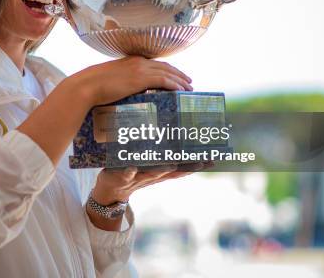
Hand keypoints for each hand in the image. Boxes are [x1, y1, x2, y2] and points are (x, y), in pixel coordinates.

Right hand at [70, 56, 192, 106]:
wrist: (86, 86)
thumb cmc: (92, 86)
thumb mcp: (109, 80)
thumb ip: (120, 82)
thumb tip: (122, 93)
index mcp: (130, 60)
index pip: (155, 63)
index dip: (168, 69)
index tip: (176, 75)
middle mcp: (138, 62)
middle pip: (165, 66)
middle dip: (178, 74)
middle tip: (188, 82)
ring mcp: (140, 69)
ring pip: (168, 73)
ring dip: (181, 80)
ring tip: (189, 88)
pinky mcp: (140, 79)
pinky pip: (164, 80)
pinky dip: (175, 84)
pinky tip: (181, 90)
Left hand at [91, 162, 211, 204]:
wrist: (110, 192)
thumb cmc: (132, 172)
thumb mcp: (148, 164)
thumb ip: (160, 152)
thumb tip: (172, 132)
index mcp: (161, 171)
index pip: (183, 168)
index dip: (197, 164)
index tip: (213, 159)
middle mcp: (153, 175)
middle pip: (172, 172)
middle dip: (186, 167)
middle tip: (201, 161)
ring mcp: (137, 177)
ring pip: (152, 173)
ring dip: (162, 169)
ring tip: (171, 165)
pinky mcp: (120, 177)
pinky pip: (126, 174)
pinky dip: (129, 171)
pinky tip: (131, 166)